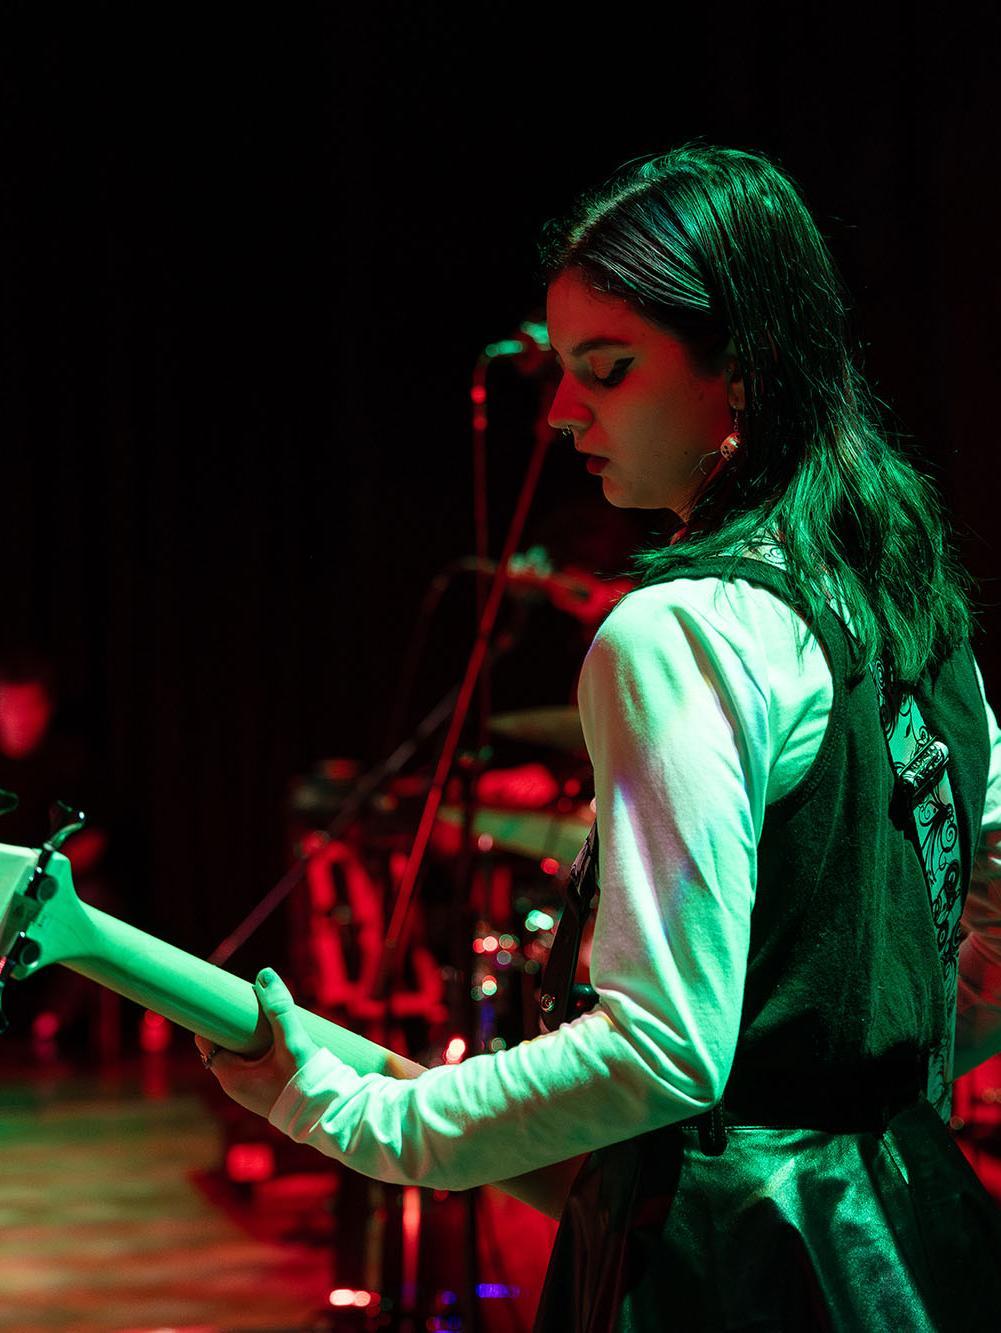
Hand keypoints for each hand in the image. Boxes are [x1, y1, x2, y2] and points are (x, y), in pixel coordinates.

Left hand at [193, 969, 320, 1117]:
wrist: (328, 1115)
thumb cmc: (306, 1083)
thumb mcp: (293, 1042)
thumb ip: (279, 1008)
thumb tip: (264, 974)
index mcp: (230, 1077)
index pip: (206, 1039)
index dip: (212, 1017)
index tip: (223, 998)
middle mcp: (234, 1085)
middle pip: (223, 1043)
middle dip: (233, 1022)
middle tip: (249, 1000)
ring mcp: (248, 1088)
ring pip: (239, 1052)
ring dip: (248, 1034)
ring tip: (263, 1015)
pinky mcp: (263, 1089)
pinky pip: (252, 1061)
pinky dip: (258, 1046)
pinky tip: (274, 1035)